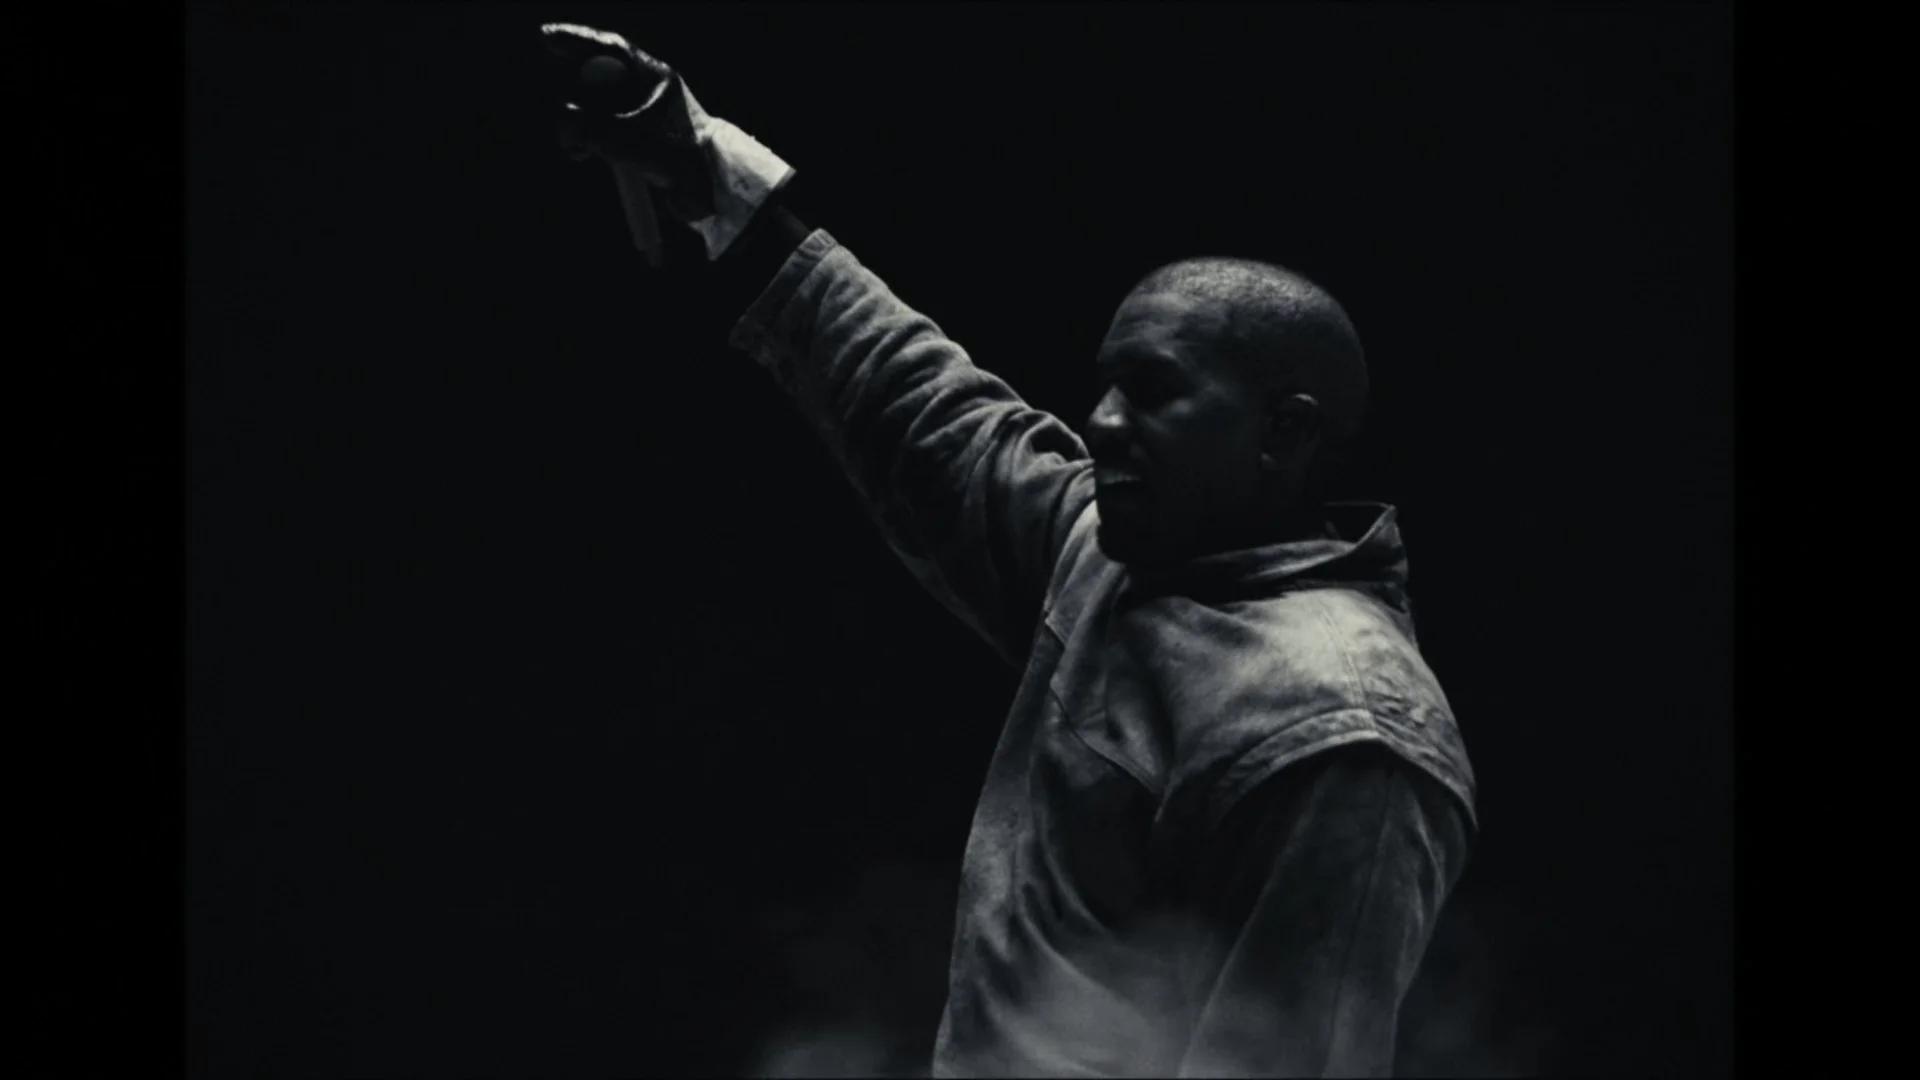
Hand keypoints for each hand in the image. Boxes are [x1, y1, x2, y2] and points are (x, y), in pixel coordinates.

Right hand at [540, 23, 794, 266]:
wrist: (709, 193)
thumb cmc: (677, 158)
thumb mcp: (626, 139)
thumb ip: (589, 126)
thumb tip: (563, 122)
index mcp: (654, 77)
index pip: (610, 48)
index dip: (575, 39)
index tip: (545, 38)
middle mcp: (647, 91)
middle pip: (596, 79)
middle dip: (575, 97)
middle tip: (565, 118)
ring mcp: (641, 116)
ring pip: (595, 109)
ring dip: (579, 127)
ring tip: (576, 150)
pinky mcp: (636, 141)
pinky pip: (602, 132)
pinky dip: (588, 142)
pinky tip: (581, 156)